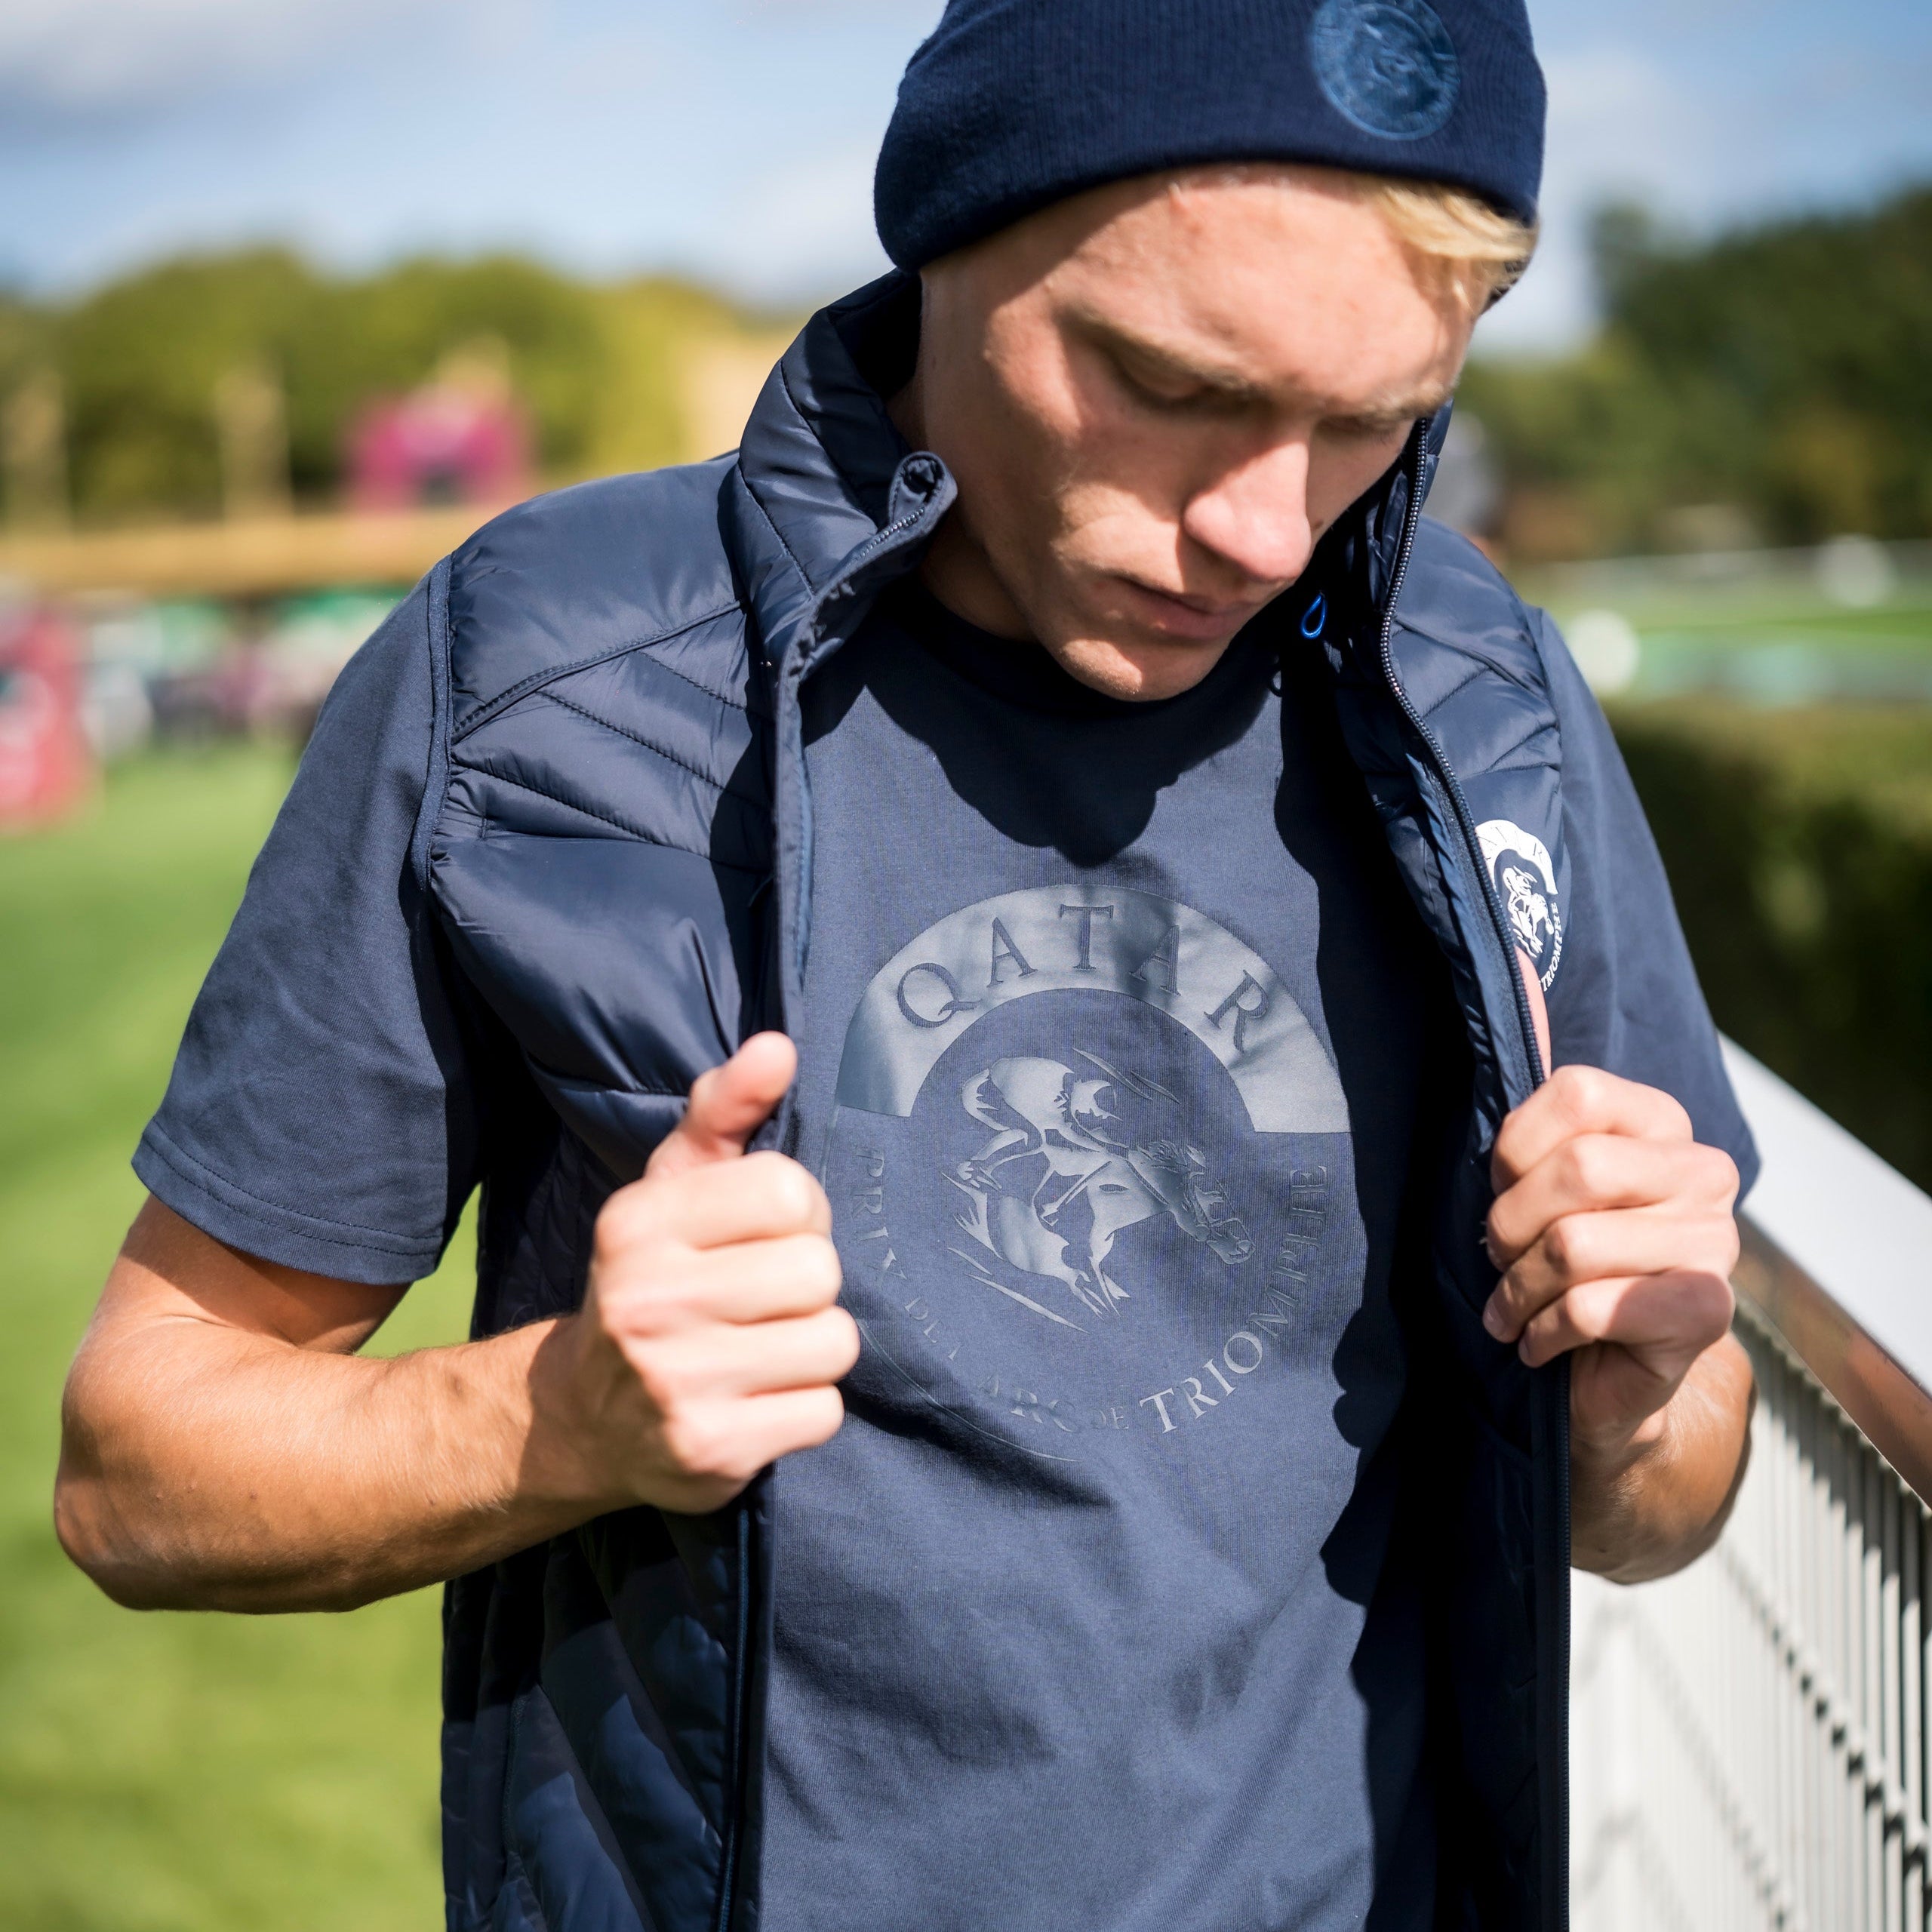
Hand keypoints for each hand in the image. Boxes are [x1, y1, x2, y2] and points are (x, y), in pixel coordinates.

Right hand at [552, 1033, 857, 1515]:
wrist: (585, 1418)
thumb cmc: (654, 1280)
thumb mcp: (673, 1186)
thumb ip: (725, 1109)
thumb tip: (780, 1046)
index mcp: (639, 1223)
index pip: (788, 1190)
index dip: (796, 1214)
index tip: (761, 1237)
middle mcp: (649, 1300)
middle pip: (818, 1270)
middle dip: (806, 1285)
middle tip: (762, 1301)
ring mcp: (677, 1382)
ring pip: (833, 1342)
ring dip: (812, 1348)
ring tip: (763, 1350)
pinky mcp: (711, 1452)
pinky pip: (824, 1411)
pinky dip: (804, 1408)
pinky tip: (758, 1401)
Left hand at [1482, 1064, 1739, 1459]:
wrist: (1602, 1376)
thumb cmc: (1557, 1264)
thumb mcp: (1534, 1185)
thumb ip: (1533, 1120)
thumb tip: (1532, 1021)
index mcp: (1662, 1123)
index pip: (1579, 1094)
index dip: (1515, 1148)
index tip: (1502, 1190)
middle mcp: (1703, 1172)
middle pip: (1579, 1168)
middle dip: (1511, 1223)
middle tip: (1499, 1259)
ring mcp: (1714, 1242)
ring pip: (1575, 1245)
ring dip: (1519, 1288)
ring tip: (1512, 1309)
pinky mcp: (1706, 1311)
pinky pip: (1589, 1308)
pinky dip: (1542, 1332)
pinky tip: (1538, 1343)